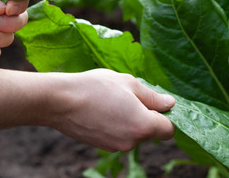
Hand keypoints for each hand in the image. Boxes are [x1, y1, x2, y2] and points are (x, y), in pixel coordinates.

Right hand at [49, 69, 175, 151]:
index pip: (168, 130)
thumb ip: (152, 97)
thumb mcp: (129, 83)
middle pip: (149, 131)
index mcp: (143, 125)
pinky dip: (114, 124)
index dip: (167, 116)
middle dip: (145, 115)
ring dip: (128, 119)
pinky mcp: (101, 146)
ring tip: (111, 100)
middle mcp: (131, 141)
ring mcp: (115, 146)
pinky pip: (117, 135)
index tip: (157, 103)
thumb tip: (169, 104)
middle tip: (128, 95)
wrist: (59, 101)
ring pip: (132, 133)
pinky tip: (101, 109)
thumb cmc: (95, 87)